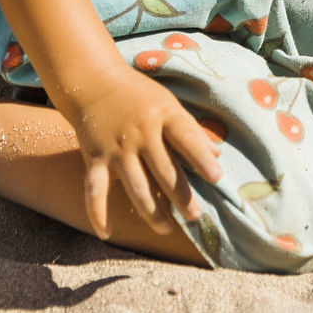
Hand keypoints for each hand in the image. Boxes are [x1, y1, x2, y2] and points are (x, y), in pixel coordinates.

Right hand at [66, 64, 222, 240]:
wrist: (94, 81)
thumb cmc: (138, 96)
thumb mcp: (168, 104)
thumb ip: (190, 130)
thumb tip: (217, 156)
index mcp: (163, 114)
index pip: (186, 136)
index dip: (202, 157)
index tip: (217, 178)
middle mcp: (140, 132)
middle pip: (164, 170)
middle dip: (181, 197)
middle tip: (195, 217)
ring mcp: (116, 148)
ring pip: (136, 187)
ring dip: (152, 212)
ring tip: (167, 228)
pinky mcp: (95, 158)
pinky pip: (95, 190)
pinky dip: (98, 213)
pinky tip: (107, 232)